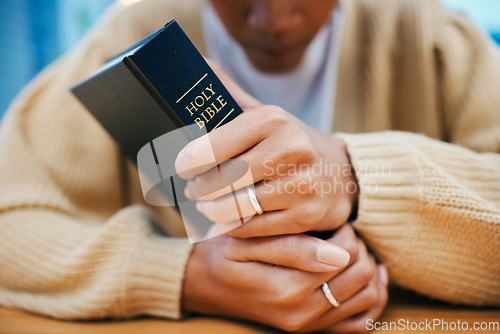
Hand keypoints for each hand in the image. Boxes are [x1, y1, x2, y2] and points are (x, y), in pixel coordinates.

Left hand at [175, 60, 358, 237]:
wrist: (345, 174)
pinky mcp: (305, 217)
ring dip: (211, 212)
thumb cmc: (294, 143)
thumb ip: (232, 94)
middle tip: (191, 190)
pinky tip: (227, 219)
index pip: (214, 146)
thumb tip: (198, 64)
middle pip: (222, 181)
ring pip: (234, 209)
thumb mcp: (267, 115)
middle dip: (198, 190)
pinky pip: (252, 229)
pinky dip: (232, 227)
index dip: (188, 161)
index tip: (180, 167)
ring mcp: (301, 186)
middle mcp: (291, 150)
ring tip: (205, 206)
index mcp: (274, 120)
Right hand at [182, 224, 387, 332]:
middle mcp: (302, 314)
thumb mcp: (247, 242)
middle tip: (341, 233)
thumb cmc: (224, 255)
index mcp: (287, 289)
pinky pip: (360, 324)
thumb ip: (292, 248)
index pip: (346, 255)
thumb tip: (340, 254)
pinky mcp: (311, 330)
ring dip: (369, 270)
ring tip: (351, 252)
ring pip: (368, 299)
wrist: (205, 285)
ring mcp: (308, 326)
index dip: (346, 230)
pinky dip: (371, 301)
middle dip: (359, 248)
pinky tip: (366, 280)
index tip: (330, 221)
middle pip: (362, 275)